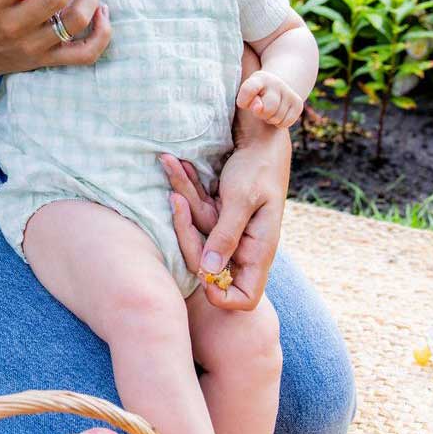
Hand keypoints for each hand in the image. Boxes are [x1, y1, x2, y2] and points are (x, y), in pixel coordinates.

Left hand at [161, 128, 289, 309]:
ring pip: (195, 227)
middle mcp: (243, 245)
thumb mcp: (242, 200)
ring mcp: (229, 229)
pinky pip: (196, 207)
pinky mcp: (218, 211)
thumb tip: (209, 273)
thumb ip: (226, 235)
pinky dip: (186, 186)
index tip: (201, 277)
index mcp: (259, 250)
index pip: (243, 297)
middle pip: (205, 260)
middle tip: (175, 198)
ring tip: (170, 163)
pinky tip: (173, 162)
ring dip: (182, 194)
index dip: (222, 297)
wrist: (262, 135)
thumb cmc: (259, 165)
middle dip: (185, 228)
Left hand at [235, 70, 302, 127]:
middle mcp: (276, 83)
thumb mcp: (246, 96)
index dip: (245, 99)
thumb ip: (245, 102)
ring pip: (277, 118)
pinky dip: (279, 123)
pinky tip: (277, 114)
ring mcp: (289, 93)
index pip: (249, 89)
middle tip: (260, 110)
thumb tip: (258, 107)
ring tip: (269, 110)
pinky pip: (285, 123)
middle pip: (268, 109)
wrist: (276, 88)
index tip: (247, 103)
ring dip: (270, 119)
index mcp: (259, 79)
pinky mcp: (298, 104)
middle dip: (262, 114)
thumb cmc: (254, 96)